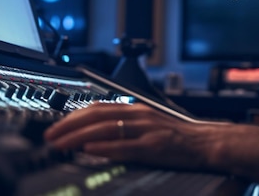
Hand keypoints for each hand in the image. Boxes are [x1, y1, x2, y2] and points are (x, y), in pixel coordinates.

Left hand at [43, 102, 258, 189]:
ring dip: (79, 136)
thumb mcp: (149, 126)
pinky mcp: (155, 146)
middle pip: (96, 116)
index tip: (55, 126)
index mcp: (136, 109)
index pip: (98, 108)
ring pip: (106, 128)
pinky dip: (106, 147)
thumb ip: (124, 128)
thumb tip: (96, 136)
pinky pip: (126, 146)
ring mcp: (146, 130)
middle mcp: (139, 115)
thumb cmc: (179, 138)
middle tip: (49, 136)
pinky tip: (90, 149)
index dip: (73, 116)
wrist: (209, 142)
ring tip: (60, 143)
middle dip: (68, 125)